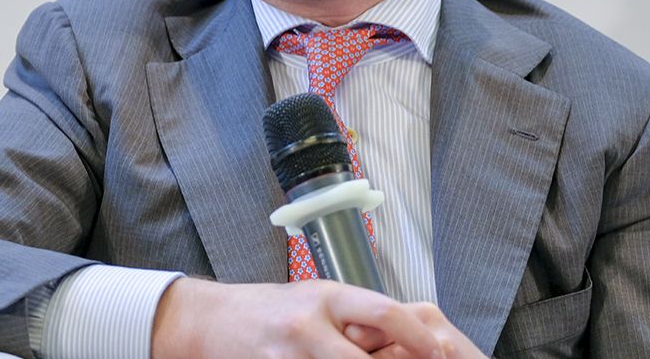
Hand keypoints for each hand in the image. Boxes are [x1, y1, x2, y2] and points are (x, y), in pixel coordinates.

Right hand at [151, 277, 485, 358]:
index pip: (383, 312)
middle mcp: (307, 326)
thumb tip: (410, 337)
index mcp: (325, 297)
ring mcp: (288, 357)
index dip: (417, 335)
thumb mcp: (316, 301)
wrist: (208, 323)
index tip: (441, 350)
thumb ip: (356, 319)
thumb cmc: (271, 311)